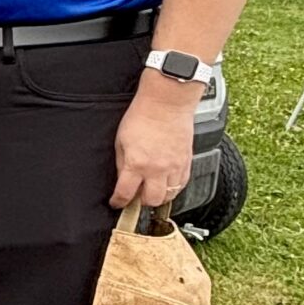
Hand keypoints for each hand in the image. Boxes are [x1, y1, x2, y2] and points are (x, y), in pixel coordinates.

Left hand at [111, 78, 195, 210]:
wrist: (167, 102)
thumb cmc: (143, 115)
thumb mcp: (121, 140)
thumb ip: (122, 163)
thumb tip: (122, 179)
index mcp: (137, 163)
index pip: (126, 193)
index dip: (118, 201)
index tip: (116, 202)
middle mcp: (157, 169)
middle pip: (151, 201)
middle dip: (141, 201)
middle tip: (136, 194)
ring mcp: (175, 167)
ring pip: (169, 196)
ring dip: (158, 196)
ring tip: (151, 188)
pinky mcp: (187, 162)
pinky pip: (182, 184)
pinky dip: (173, 188)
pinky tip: (166, 182)